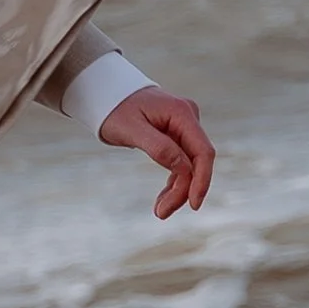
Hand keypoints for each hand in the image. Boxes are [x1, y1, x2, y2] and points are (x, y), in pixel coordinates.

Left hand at [99, 87, 214, 220]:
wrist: (106, 94)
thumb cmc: (115, 109)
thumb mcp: (131, 129)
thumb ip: (158, 147)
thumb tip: (183, 168)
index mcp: (181, 113)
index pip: (202, 151)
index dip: (202, 179)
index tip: (194, 204)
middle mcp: (188, 118)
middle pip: (197, 161)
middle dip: (184, 189)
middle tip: (162, 213)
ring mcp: (183, 126)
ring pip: (189, 164)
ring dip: (178, 189)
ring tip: (160, 211)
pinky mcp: (176, 135)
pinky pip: (180, 162)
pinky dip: (174, 180)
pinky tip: (164, 199)